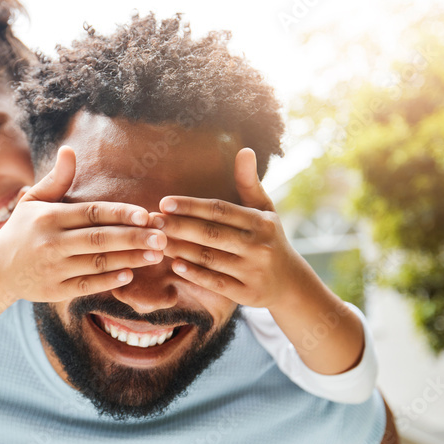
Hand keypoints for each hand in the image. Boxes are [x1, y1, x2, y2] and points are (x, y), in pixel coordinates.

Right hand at [0, 146, 166, 301]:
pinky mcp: (54, 291)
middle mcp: (51, 242)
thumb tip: (69, 149)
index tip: (146, 214)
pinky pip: (87, 286)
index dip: (120, 213)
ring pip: (97, 263)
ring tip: (155, 255)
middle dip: (134, 238)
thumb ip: (56, 179)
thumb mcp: (33, 201)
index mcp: (49, 217)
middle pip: (100, 239)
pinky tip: (129, 274)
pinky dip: (109, 281)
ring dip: (129, 259)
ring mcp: (53, 269)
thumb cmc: (21, 230)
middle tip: (162, 237)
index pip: (91, 213)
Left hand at [151, 148, 311, 310]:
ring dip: (180, 249)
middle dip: (179, 227)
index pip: (220, 210)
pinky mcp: (247, 293)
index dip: (191, 206)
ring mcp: (253, 271)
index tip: (165, 203)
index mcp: (260, 222)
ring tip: (157, 241)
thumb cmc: (269, 239)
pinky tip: (175, 265)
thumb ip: (249, 183)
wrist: (290, 283)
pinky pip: (215, 283)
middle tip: (153, 222)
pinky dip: (194, 274)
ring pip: (210, 258)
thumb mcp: (265, 210)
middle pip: (211, 234)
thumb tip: (245, 150)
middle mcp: (258, 246)